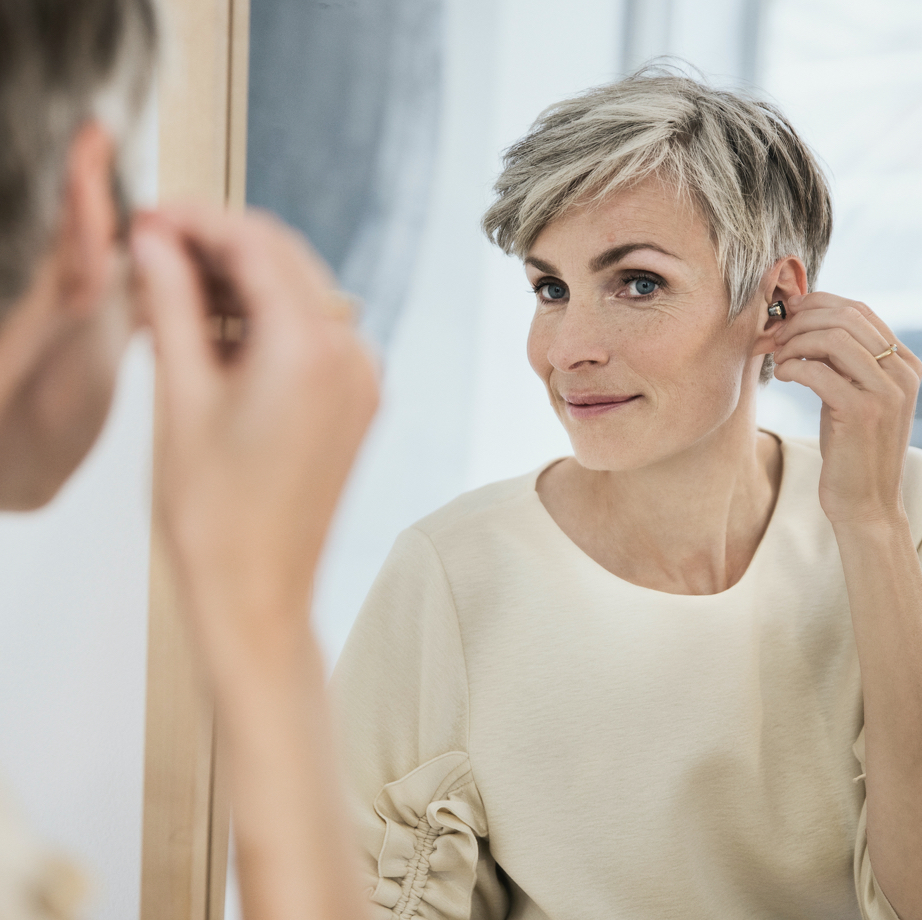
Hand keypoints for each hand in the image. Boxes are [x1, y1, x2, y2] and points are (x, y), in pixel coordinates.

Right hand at [130, 206, 378, 659]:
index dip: (197, 220)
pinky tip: (220, 334)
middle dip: (220, 246)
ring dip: (244, 284)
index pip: (255, 243)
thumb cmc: (217, 516)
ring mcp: (363, 380)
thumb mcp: (181, 397)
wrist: (258, 591)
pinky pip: (316, 335)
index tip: (153, 218)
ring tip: (176, 298)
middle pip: (285, 260)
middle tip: (156, 252)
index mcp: (310, 350)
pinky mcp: (358, 402)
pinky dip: (270, 322)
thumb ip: (172, 304)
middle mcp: (352, 356)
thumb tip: (157, 242)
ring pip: (302, 295)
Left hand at [771, 292, 920, 525]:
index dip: (818, 304)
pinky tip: (782, 375)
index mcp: (903, 363)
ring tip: (778, 358)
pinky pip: (818, 372)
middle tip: (777, 337)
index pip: (860, 311)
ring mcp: (885, 392)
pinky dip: (792, 367)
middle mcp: (901, 373)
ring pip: (832, 339)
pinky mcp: (861, 412)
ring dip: (795, 343)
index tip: (788, 314)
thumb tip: (803, 324)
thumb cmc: (850, 447)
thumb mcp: (850, 395)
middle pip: (846, 318)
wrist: (865, 500)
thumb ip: (839, 361)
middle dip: (802, 321)